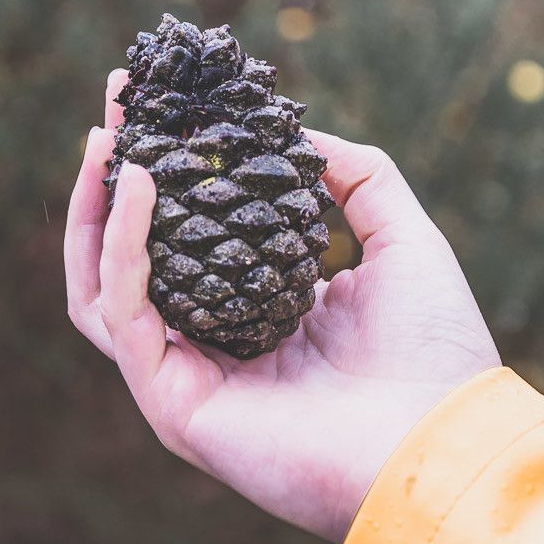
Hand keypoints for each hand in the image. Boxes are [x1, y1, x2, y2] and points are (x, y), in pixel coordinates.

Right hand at [65, 70, 499, 541]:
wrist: (449, 442)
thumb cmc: (437, 353)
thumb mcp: (404, 240)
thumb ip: (359, 179)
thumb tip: (300, 131)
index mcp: (261, 317)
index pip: (187, 241)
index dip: (167, 172)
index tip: (155, 102)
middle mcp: (216, 350)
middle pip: (129, 261)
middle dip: (110, 181)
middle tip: (113, 103)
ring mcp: (189, 382)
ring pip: (104, 291)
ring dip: (94, 212)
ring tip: (105, 139)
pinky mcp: (176, 407)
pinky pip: (126, 315)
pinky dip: (121, 246)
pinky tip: (137, 185)